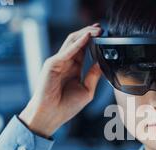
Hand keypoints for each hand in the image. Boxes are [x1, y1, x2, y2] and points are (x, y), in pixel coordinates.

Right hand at [19, 23, 102, 137]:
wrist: (51, 115)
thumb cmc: (66, 107)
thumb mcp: (87, 90)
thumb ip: (94, 76)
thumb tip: (102, 63)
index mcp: (73, 68)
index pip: (83, 49)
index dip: (93, 41)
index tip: (104, 35)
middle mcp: (65, 63)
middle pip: (78, 42)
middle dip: (90, 33)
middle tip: (102, 29)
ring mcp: (58, 62)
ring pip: (72, 42)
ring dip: (85, 34)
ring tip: (97, 30)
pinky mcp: (52, 64)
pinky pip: (67, 51)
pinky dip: (78, 43)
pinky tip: (87, 37)